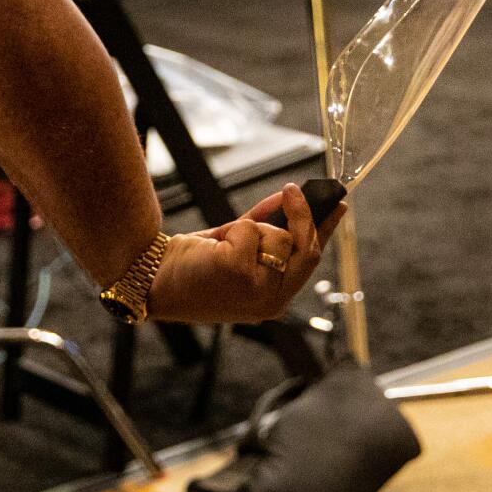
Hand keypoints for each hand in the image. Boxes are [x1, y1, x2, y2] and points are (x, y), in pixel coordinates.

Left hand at [144, 183, 347, 322]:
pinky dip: (233, 227)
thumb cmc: (194, 268)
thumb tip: (289, 199)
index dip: (325, 230)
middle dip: (301, 215)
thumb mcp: (238, 250)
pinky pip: (251, 229)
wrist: (152, 279)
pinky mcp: (239, 272)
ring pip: (279, 236)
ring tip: (224, 242)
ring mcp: (257, 290)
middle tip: (292, 189)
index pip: (310, 261)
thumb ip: (267, 231)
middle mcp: (271, 302)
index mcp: (273, 301)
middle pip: (306, 249)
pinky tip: (214, 244)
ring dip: (251, 227)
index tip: (338, 205)